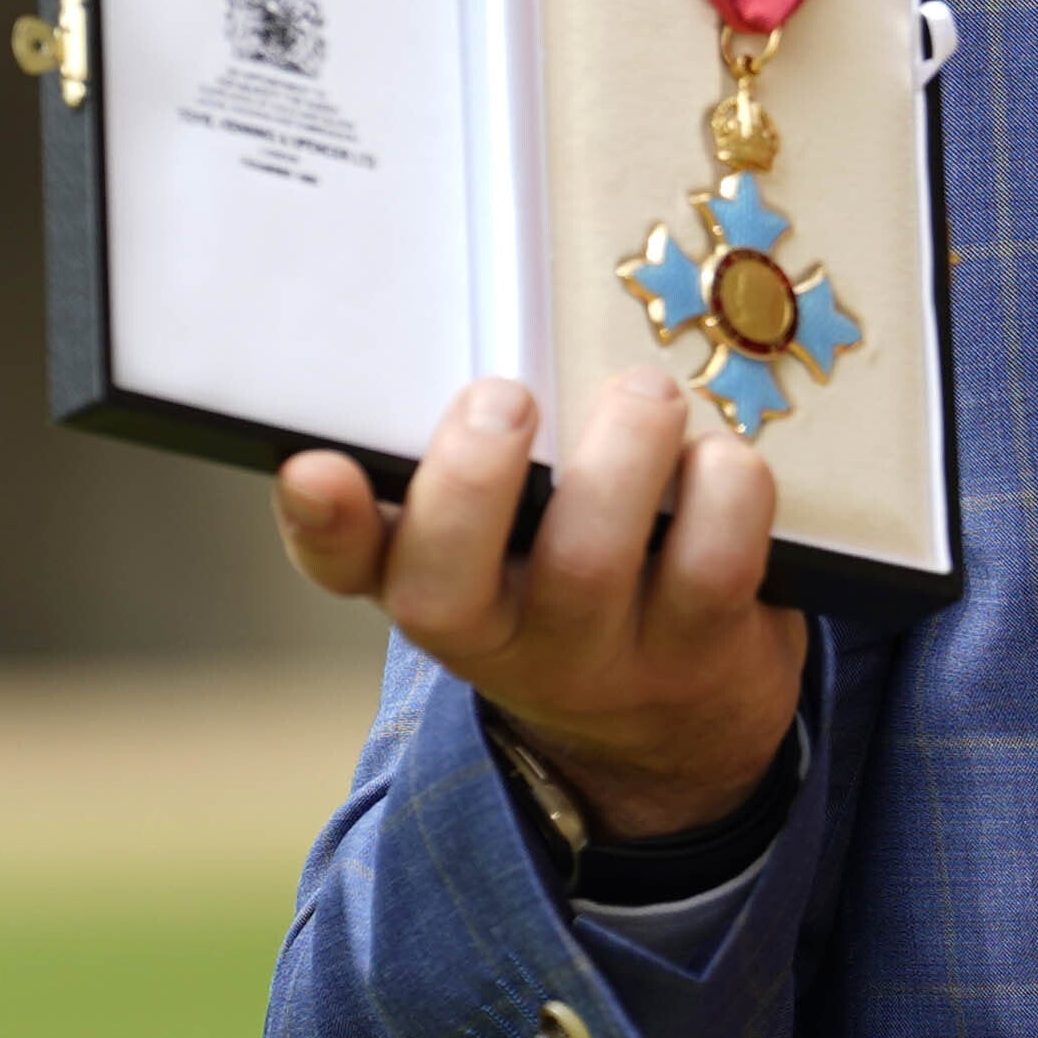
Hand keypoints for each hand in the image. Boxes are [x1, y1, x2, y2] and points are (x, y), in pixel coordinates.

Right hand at [275, 374, 805, 841]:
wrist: (675, 721)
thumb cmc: (577, 574)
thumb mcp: (513, 535)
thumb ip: (492, 454)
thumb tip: (509, 316)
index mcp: (428, 583)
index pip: (343, 565)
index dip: (321, 523)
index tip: (314, 467)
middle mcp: (498, 636)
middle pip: (449, 584)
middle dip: (471, 478)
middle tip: (504, 398)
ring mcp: (598, 656)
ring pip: (589, 564)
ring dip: (621, 456)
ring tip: (645, 395)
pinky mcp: (701, 651)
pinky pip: (715, 563)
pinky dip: (724, 486)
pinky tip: (720, 459)